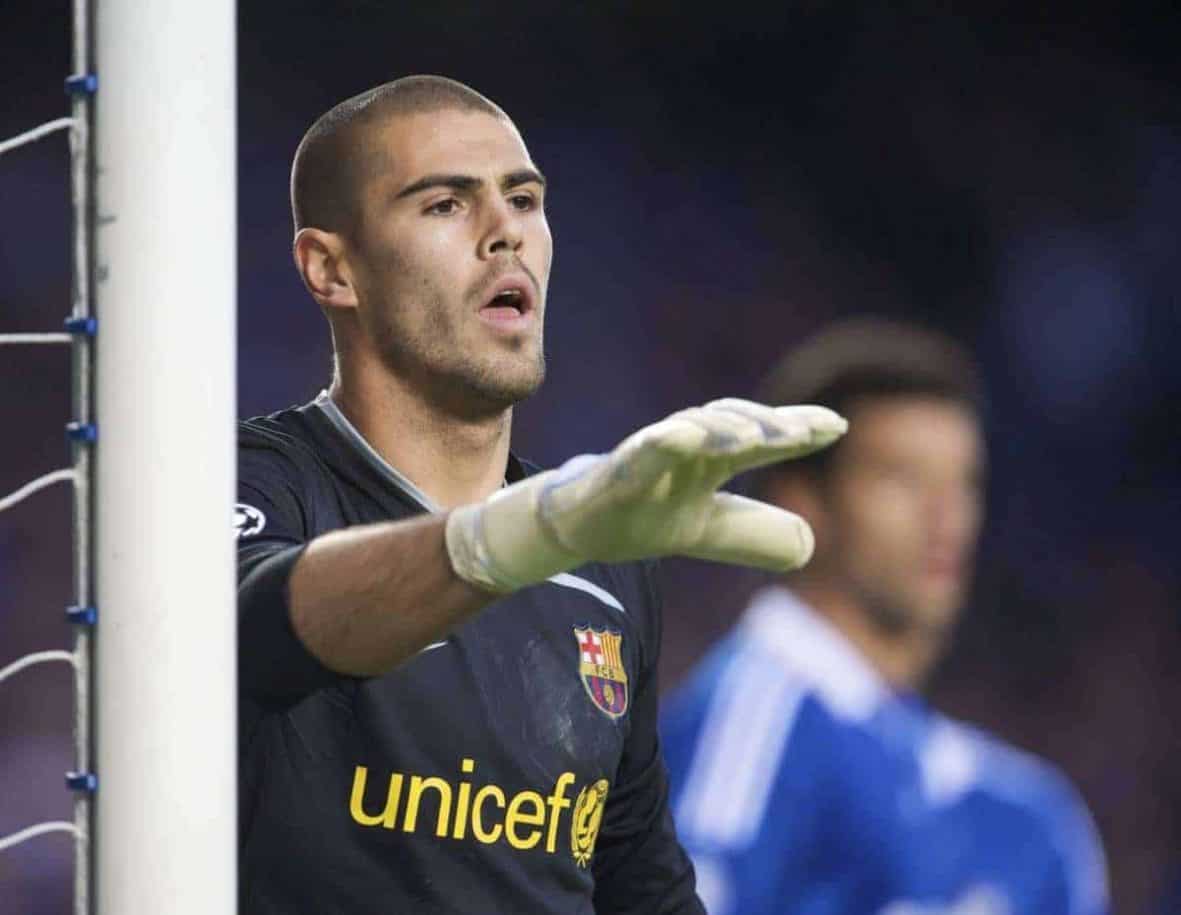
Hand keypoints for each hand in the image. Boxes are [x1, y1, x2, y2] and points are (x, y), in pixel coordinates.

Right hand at [445, 399, 846, 592]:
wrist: (577, 525)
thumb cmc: (643, 513)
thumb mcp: (708, 531)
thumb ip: (753, 534)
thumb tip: (809, 546)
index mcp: (713, 460)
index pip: (763, 439)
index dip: (800, 429)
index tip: (837, 427)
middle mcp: (687, 449)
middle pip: (734, 425)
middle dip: (770, 424)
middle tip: (808, 431)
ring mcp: (651, 455)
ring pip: (689, 430)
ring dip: (722, 427)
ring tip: (755, 436)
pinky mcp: (617, 472)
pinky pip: (640, 453)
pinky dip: (662, 442)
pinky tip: (682, 435)